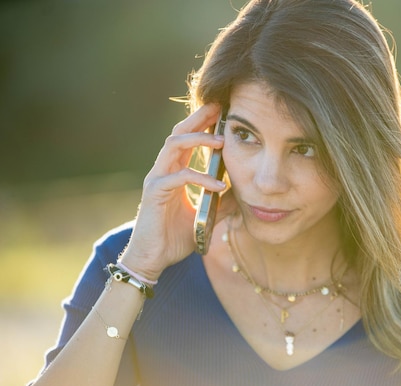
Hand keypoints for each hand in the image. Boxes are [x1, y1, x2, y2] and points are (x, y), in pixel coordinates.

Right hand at [118, 104, 235, 280]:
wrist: (154, 259)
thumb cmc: (175, 237)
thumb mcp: (206, 216)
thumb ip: (221, 202)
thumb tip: (243, 194)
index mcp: (175, 172)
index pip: (187, 139)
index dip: (203, 123)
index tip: (223, 112)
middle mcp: (164, 170)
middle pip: (178, 132)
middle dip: (199, 118)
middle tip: (220, 107)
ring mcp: (157, 179)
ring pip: (174, 145)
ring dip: (199, 139)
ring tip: (222, 141)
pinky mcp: (155, 193)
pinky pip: (179, 177)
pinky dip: (201, 178)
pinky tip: (220, 186)